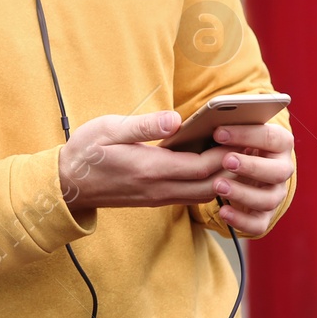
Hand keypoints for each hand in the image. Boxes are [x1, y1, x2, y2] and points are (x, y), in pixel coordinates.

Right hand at [57, 110, 233, 212]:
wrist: (66, 184)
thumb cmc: (86, 151)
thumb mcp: (109, 129)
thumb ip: (144, 126)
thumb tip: (176, 119)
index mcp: (150, 169)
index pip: (201, 167)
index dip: (225, 154)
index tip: (240, 135)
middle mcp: (158, 188)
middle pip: (209, 184)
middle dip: (232, 167)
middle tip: (250, 145)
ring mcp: (157, 197)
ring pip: (202, 193)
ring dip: (222, 177)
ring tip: (237, 153)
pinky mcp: (155, 198)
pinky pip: (190, 195)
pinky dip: (207, 182)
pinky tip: (212, 164)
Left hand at [205, 120, 294, 236]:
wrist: (243, 167)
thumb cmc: (235, 143)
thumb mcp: (235, 130)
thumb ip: (224, 124)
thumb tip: (184, 121)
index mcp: (280, 143)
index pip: (271, 137)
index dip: (246, 134)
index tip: (218, 132)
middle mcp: (282, 169)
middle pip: (278, 171)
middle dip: (251, 166)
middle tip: (226, 160)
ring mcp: (275, 194)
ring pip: (268, 199)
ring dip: (243, 193)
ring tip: (218, 185)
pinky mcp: (265, 215)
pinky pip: (258, 224)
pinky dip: (241, 220)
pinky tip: (223, 211)